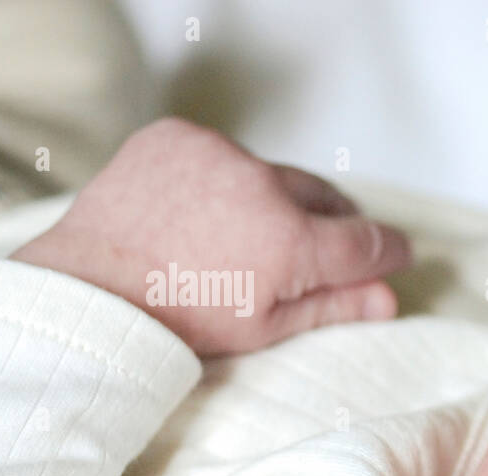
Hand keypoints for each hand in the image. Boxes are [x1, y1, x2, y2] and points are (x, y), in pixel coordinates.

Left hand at [11, 117, 411, 355]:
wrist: (93, 290)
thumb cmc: (179, 318)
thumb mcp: (265, 327)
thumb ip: (334, 306)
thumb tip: (390, 299)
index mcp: (291, 244)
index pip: (367, 241)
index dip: (387, 251)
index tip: (395, 255)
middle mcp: (263, 188)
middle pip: (325, 199)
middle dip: (327, 222)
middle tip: (311, 250)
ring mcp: (220, 155)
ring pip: (272, 174)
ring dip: (271, 198)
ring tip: (240, 235)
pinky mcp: (181, 136)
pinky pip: (223, 153)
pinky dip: (224, 177)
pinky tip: (203, 211)